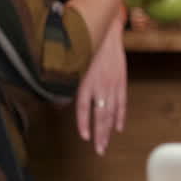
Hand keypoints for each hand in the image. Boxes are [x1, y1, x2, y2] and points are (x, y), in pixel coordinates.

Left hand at [75, 21, 126, 154]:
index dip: (85, 123)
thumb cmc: (86, 45)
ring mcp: (113, 85)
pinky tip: (118, 127)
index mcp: (87, 81)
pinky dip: (120, 116)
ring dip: (109, 130)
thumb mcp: (72, 62)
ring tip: (106, 144)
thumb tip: (59, 101)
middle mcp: (101, 85)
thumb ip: (66, 82)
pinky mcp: (121, 82)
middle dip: (100, 134)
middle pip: (101, 115)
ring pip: (112, 112)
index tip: (84, 137)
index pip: (85, 107)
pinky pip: (122, 103)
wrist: (106, 30)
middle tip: (100, 150)